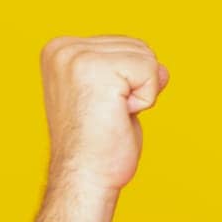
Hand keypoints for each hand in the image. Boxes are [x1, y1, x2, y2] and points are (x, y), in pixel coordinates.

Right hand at [40, 35, 169, 193]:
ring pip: (146, 57)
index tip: (104, 107)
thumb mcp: (114, 97)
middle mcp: (63, 48)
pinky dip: (146, 99)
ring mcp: (76, 56)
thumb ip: (131, 74)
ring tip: (113, 114)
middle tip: (110, 113)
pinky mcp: (95, 69)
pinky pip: (151, 71)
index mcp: (60, 49)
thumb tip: (162, 68)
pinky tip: (120, 114)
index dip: (129, 82)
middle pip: (138, 47)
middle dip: (138, 85)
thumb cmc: (100, 144)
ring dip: (142, 92)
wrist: (86, 176)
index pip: (125, 45)